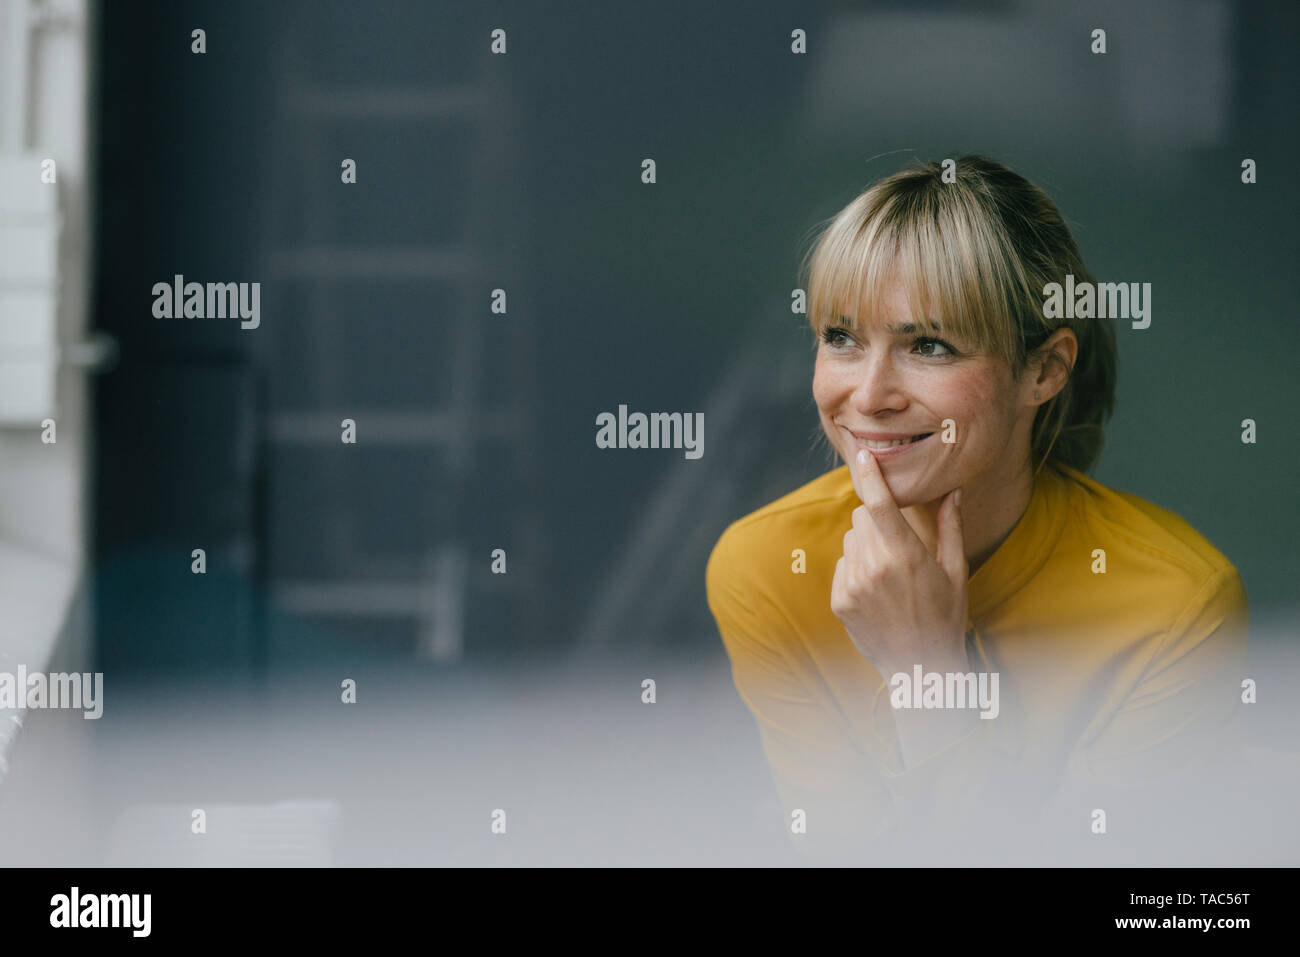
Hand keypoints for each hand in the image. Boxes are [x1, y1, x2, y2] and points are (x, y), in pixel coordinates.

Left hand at [830, 448, 970, 678]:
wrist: (919, 667)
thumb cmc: (945, 616)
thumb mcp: (955, 572)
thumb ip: (951, 526)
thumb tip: (953, 490)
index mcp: (906, 556)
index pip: (881, 505)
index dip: (870, 476)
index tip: (863, 454)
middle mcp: (874, 568)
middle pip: (863, 518)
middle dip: (877, 521)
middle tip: (899, 547)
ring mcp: (853, 585)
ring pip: (851, 540)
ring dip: (866, 546)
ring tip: (890, 576)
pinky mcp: (838, 600)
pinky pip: (842, 565)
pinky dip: (856, 570)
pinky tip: (876, 593)